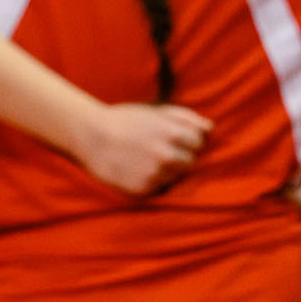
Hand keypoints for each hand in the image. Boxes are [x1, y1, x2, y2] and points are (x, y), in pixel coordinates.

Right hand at [74, 102, 211, 195]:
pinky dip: (153, 181)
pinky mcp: (143, 190)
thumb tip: (210, 129)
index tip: (173, 138)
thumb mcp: (156, 111)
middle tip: (159, 150)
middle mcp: (167, 156)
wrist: (90, 135)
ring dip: (168, 170)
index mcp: (173, 133)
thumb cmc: (125, 120)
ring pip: (177, 178)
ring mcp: (156, 175)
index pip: (200, 143)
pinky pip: (159, 188)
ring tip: (148, 160)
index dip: (188, 140)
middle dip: (180, 157)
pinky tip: (138, 169)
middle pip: (191, 163)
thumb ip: (186, 117)